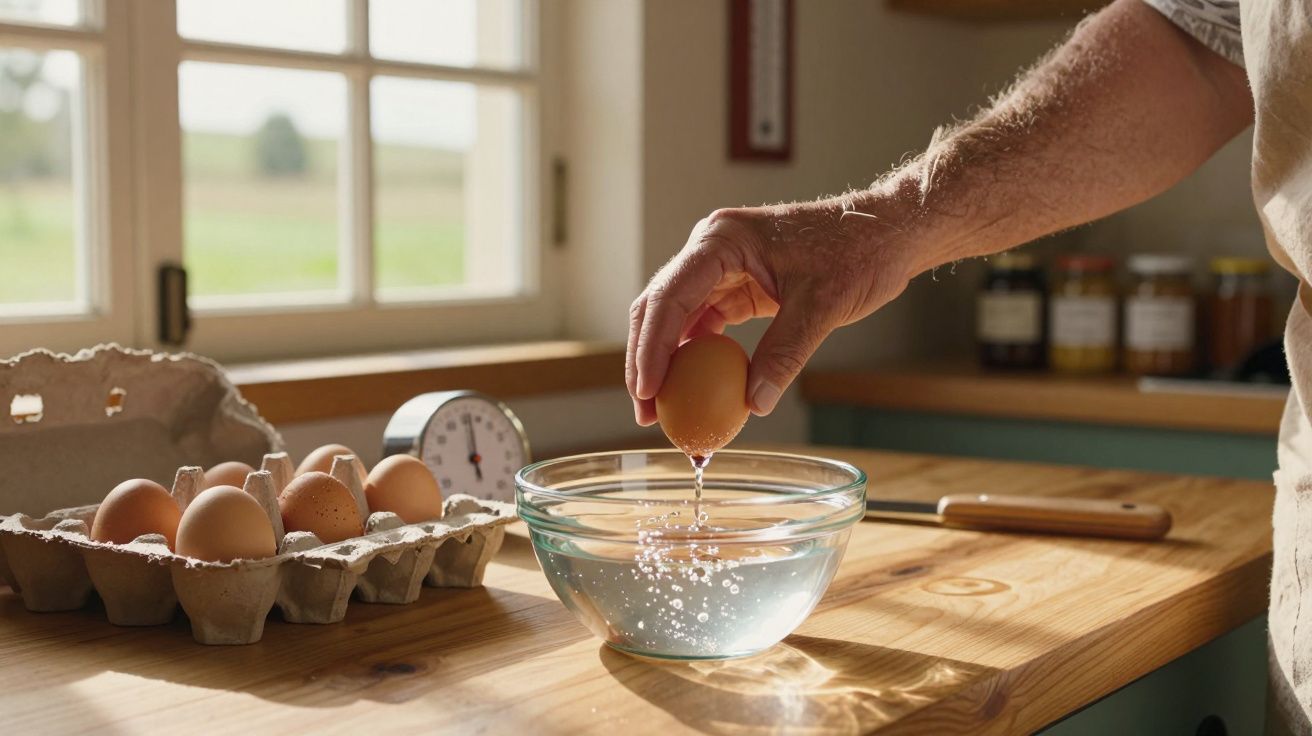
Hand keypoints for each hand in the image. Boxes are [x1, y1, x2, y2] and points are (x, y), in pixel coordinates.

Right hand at [626, 195, 917, 424]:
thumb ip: (784, 353)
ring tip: (663, 409)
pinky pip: (705, 325)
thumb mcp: (821, 305)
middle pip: (659, 308)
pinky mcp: (738, 287)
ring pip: (676, 319)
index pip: (670, 297)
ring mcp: (722, 268)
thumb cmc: (859, 251)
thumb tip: (754, 404)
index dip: (651, 348)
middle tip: (646, 412)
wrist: (888, 232)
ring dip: (667, 363)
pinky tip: (695, 391)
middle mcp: (712, 249)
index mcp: (722, 240)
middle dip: (646, 361)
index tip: (647, 391)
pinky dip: (697, 358)